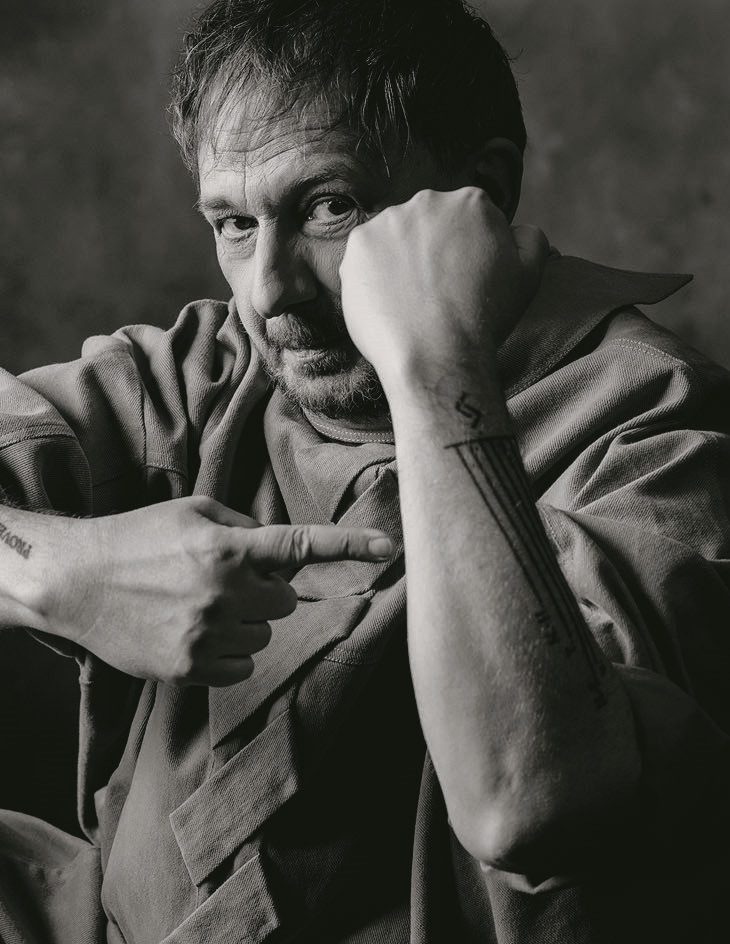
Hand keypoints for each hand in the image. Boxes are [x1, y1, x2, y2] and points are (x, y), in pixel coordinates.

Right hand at [33, 497, 392, 685]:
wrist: (78, 582)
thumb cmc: (137, 538)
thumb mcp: (192, 513)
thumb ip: (243, 528)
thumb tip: (280, 552)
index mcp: (228, 548)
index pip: (301, 547)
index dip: (349, 546)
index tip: (389, 548)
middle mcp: (223, 592)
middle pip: (286, 603)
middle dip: (267, 592)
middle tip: (228, 581)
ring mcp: (206, 634)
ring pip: (264, 637)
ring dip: (245, 623)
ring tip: (200, 605)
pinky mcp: (190, 669)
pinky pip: (242, 667)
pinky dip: (228, 652)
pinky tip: (194, 632)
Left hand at [339, 187, 548, 390]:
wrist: (437, 355)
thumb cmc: (485, 320)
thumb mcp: (529, 275)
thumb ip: (530, 238)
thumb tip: (516, 229)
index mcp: (472, 201)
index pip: (466, 220)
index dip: (465, 253)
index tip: (462, 280)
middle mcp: (428, 200)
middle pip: (427, 224)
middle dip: (431, 251)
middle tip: (436, 292)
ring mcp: (388, 221)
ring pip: (394, 239)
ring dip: (400, 261)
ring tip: (410, 300)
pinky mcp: (358, 246)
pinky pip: (365, 257)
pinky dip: (373, 277)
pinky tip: (388, 302)